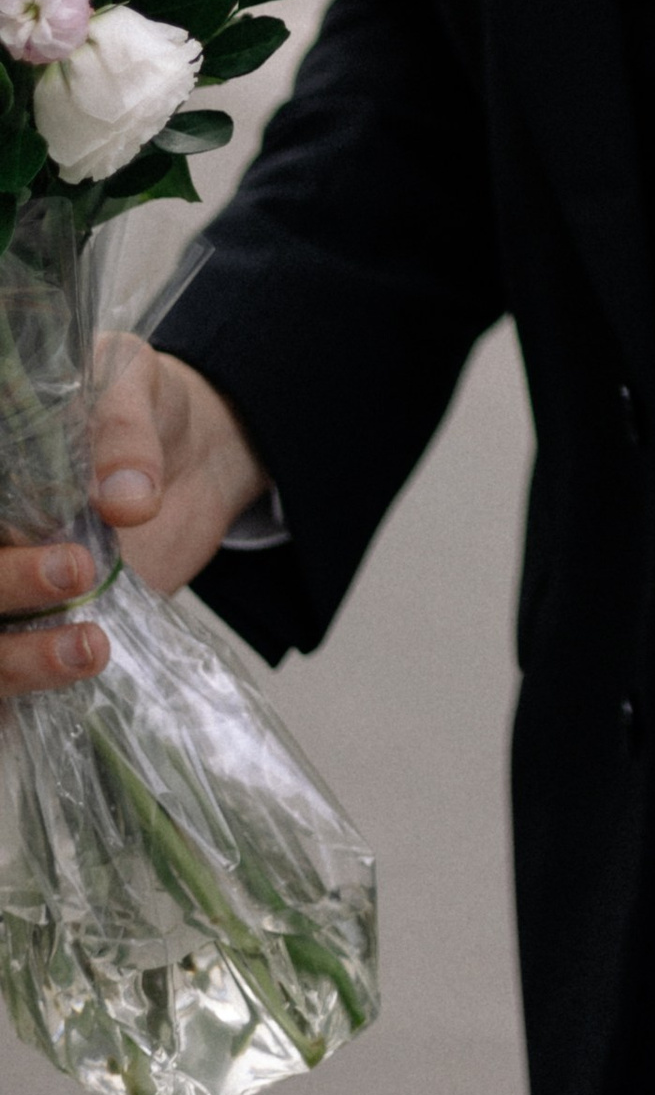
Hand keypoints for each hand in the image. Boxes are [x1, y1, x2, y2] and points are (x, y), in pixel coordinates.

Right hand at [0, 345, 267, 703]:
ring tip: (90, 647)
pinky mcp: (48, 634)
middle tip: (74, 570)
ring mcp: (13, 597)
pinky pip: (16, 690)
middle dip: (6, 586)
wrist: (195, 450)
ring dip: (20, 660)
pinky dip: (21, 710)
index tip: (28, 538)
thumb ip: (124, 434)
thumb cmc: (144, 404)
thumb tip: (128, 500)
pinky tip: (57, 706)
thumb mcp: (134, 384)